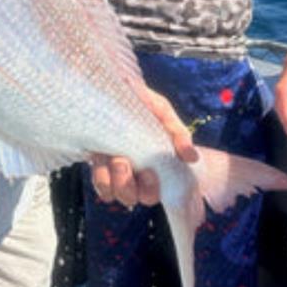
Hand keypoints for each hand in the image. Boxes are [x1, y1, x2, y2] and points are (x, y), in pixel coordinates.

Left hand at [90, 87, 197, 207]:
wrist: (113, 87)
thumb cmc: (141, 102)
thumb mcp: (162, 112)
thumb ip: (178, 133)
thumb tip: (191, 157)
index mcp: (151, 166)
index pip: (152, 194)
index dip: (150, 191)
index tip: (149, 172)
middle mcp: (131, 173)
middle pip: (131, 199)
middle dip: (128, 186)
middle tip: (125, 161)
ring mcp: (111, 170)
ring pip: (112, 195)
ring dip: (114, 181)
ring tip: (115, 158)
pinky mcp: (95, 163)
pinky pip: (98, 185)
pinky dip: (100, 176)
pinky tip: (101, 157)